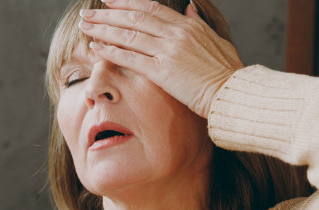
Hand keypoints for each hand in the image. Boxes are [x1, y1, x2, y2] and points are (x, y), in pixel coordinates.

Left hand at [79, 0, 243, 117]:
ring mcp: (168, 51)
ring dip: (103, 29)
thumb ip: (199, 23)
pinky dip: (111, 51)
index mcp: (188, 26)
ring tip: (85, 27)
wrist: (233, 93)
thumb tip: (189, 8)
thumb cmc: (228, 72)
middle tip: (88, 14)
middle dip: (108, 14)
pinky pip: (130, 58)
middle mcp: (176, 34)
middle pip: (134, 18)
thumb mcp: (217, 40)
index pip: (151, 8)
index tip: (109, 1)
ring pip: (129, 35)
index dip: (127, 2)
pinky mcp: (162, 72)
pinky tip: (96, 48)